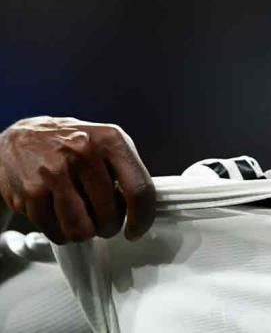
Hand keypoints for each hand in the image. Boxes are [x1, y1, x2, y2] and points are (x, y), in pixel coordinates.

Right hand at [0, 116, 154, 243]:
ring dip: (83, 233)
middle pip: (109, 215)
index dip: (142, 218)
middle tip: (102, 220)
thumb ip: (128, 171)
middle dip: (108, 227)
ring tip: (80, 218)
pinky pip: (55, 231)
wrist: (22, 139)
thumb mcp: (106, 143)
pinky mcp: (32, 190)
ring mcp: (56, 170)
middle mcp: (84, 152)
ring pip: (81, 229)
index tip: (137, 230)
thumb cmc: (71, 144)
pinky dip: (59, 231)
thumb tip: (147, 207)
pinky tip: (58, 213)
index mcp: (111, 140)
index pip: (139, 189)